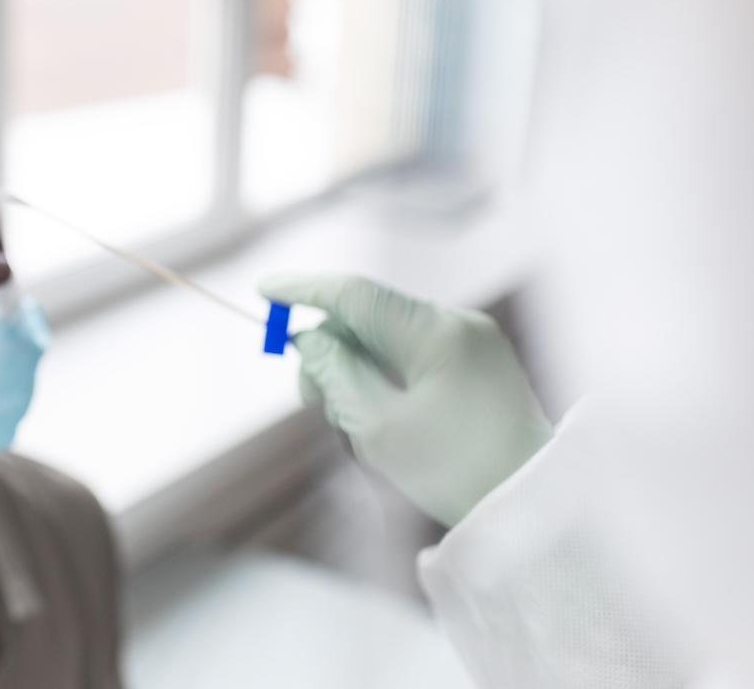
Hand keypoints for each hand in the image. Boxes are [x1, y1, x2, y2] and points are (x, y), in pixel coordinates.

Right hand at [260, 274, 551, 525]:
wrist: (531, 504)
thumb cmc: (457, 473)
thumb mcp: (379, 428)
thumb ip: (336, 373)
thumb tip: (310, 338)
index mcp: (438, 334)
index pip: (356, 294)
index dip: (304, 290)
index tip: (264, 292)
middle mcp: (459, 324)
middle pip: (369, 317)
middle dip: (330, 350)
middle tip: (309, 399)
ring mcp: (473, 342)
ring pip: (388, 337)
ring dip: (357, 371)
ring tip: (357, 426)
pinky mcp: (478, 363)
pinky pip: (413, 354)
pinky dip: (385, 377)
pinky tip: (382, 420)